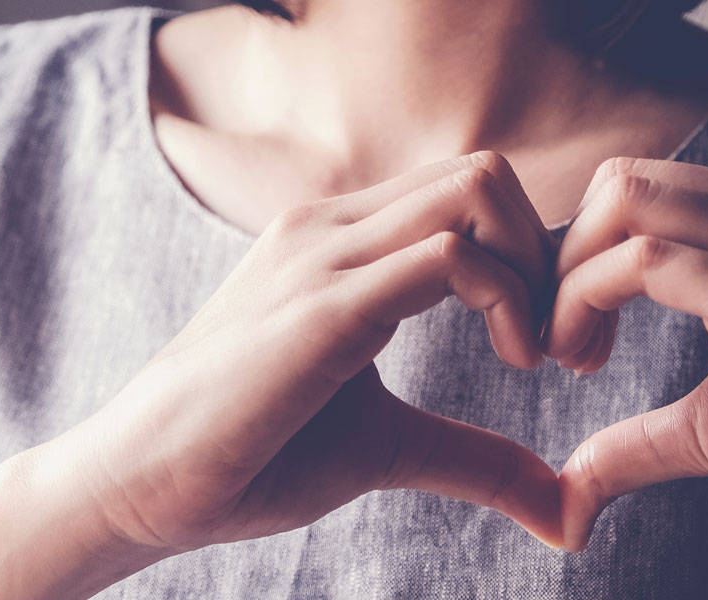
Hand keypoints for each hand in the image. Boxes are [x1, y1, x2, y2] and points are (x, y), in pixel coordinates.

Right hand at [44, 152, 567, 560]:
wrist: (143, 481)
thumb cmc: (250, 455)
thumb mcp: (388, 447)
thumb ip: (474, 457)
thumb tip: (564, 507)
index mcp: (339, 241)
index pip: (466, 192)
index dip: (533, 259)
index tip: (552, 346)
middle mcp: (329, 226)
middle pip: (484, 172)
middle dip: (550, 255)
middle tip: (561, 347)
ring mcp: (323, 256)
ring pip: (474, 192)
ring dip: (537, 272)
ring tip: (538, 356)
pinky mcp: (323, 306)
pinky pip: (447, 257)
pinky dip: (508, 300)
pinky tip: (513, 362)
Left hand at [546, 157, 707, 553]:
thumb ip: (641, 438)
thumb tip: (570, 487)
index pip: (644, 190)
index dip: (583, 256)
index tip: (572, 338)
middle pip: (624, 182)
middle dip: (563, 258)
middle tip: (562, 346)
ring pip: (629, 207)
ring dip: (570, 282)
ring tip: (573, 358)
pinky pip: (652, 264)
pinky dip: (590, 301)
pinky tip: (591, 364)